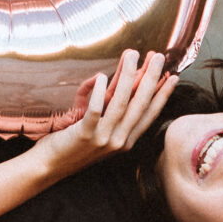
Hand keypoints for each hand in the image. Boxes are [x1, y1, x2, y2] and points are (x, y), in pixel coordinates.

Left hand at [34, 49, 176, 176]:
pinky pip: (95, 110)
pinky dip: (99, 93)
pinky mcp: (85, 135)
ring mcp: (103, 139)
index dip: (162, 94)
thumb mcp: (99, 130)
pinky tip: (102, 77)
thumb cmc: (73, 146)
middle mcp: (119, 141)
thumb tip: (114, 82)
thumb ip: (109, 111)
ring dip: (128, 76)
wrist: (50, 166)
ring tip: (132, 55)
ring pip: (120, 103)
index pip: (149, 114)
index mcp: (126, 140)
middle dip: (151, 78)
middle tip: (159, 57)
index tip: (172, 76)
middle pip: (139, 105)